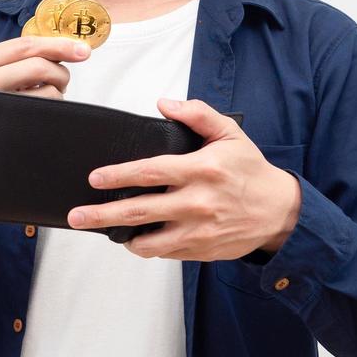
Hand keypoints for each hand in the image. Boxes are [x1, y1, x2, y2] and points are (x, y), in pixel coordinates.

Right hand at [0, 35, 92, 195]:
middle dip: (60, 73)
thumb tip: (68, 48)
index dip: (59, 45)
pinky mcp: (0, 126)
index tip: (83, 50)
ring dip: (57, 95)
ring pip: (47, 90)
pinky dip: (52, 110)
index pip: (26, 45)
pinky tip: (42, 115)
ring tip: (46, 102)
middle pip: (39, 66)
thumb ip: (18, 58)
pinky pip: (44, 112)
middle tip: (63, 82)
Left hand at [66, 97, 302, 260]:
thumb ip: (197, 114)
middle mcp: (197, 202)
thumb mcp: (230, 133)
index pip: (149, 172)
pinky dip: (147, 246)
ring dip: (121, 236)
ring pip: (148, 241)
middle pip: (138, 211)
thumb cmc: (250, 170)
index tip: (95, 178)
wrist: (279, 211)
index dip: (118, 175)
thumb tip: (164, 103)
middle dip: (101, 214)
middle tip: (77, 215)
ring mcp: (198, 230)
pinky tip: (136, 238)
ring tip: (104, 230)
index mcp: (202, 169)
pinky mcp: (201, 250)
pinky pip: (164, 252)